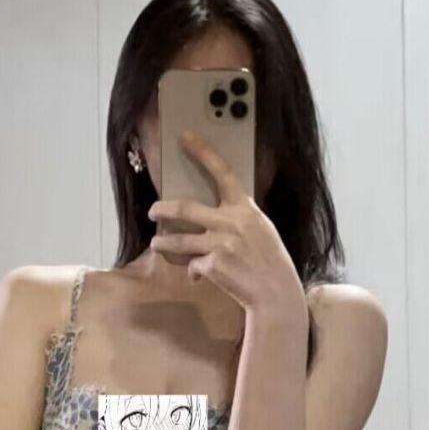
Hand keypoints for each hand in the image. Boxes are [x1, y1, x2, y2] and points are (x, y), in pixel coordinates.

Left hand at [147, 129, 306, 319]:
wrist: (276, 293)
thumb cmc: (269, 261)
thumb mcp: (260, 230)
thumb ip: (237, 218)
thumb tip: (209, 218)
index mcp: (245, 208)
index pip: (222, 172)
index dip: (203, 152)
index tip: (186, 137)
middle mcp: (231, 222)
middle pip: (184, 208)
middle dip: (162, 209)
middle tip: (153, 211)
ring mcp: (221, 244)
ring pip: (179, 240)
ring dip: (163, 243)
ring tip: (156, 244)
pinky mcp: (213, 266)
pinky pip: (192, 265)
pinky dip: (193, 272)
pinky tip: (198, 277)